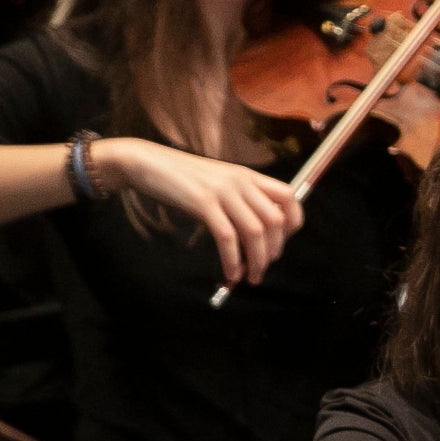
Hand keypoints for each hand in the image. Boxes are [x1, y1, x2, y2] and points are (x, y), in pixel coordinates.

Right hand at [96, 136, 304, 285]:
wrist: (146, 162)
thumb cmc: (180, 178)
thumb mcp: (218, 182)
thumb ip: (238, 200)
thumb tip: (254, 234)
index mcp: (247, 176)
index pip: (289, 196)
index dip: (293, 223)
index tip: (281, 244)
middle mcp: (241, 181)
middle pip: (275, 220)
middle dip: (273, 251)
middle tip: (262, 268)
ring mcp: (223, 191)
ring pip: (255, 232)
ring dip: (256, 261)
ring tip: (250, 278)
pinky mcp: (203, 203)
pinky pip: (227, 237)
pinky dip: (232, 260)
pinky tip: (230, 273)